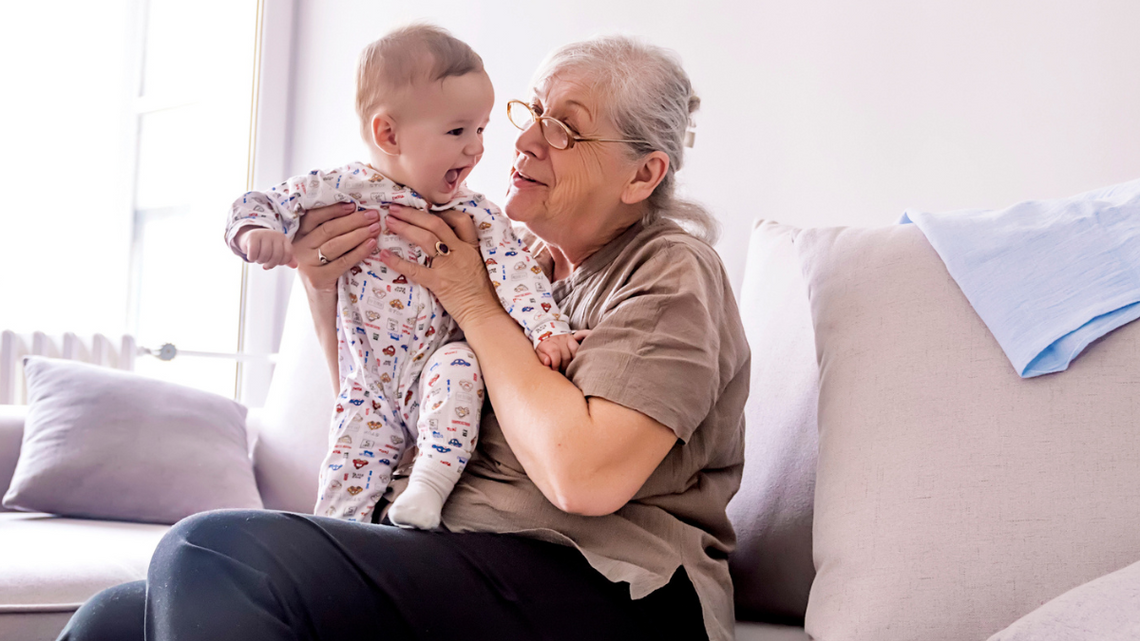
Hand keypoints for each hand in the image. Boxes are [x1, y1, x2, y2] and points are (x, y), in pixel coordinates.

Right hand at [238, 228, 296, 269]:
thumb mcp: (278, 251)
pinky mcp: (252, 236)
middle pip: (276, 256)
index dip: (282, 262)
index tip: (276, 263)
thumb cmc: (266, 247)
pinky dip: (252, 258)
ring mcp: (264, 234)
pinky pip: (254, 253)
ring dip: (260, 261)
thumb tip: (295, 265)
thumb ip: (287, 259)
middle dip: (270, 264)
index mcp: (283, 238)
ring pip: (265, 255)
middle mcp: (275, 235)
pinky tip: (252, 256)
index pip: (288, 254)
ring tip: (259, 259)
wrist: (250, 237)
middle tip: (265, 264)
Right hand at [293, 203, 381, 292]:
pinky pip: (342, 261)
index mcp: (299, 236)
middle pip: (328, 229)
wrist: (322, 303)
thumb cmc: (327, 272)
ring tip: (375, 228)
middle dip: (353, 220)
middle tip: (373, 215)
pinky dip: (359, 251)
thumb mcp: (323, 250)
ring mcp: (307, 264)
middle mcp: (299, 248)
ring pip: (336, 244)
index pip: (314, 217)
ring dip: (358, 233)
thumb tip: (356, 210)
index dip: (334, 209)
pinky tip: (371, 244)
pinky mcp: (318, 278)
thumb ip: (331, 233)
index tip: (353, 205)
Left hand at [379, 204, 499, 328]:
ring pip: (426, 238)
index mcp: (471, 247)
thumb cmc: (482, 293)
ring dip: (405, 227)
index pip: (460, 219)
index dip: (441, 212)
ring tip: (389, 222)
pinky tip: (384, 255)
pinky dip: (397, 262)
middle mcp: (461, 251)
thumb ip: (465, 252)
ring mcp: (449, 266)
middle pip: (436, 223)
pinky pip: (415, 270)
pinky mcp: (439, 282)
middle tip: (395, 208)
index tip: (426, 209)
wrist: (484, 314)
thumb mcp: (478, 265)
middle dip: (413, 214)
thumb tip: (446, 244)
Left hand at [536, 333, 579, 371]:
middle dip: (563, 367)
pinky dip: (576, 356)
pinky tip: (573, 361)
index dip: (556, 363)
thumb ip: (543, 358)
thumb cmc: (543, 348)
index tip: (555, 370)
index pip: (554, 352)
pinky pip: (578, 349)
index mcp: (547, 343)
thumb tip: (548, 362)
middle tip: (560, 370)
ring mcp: (566, 338)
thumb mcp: (539, 353)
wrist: (546, 335)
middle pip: (565, 356)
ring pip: (573, 353)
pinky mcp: (573, 338)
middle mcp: (558, 339)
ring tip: (566, 366)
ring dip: (571, 363)